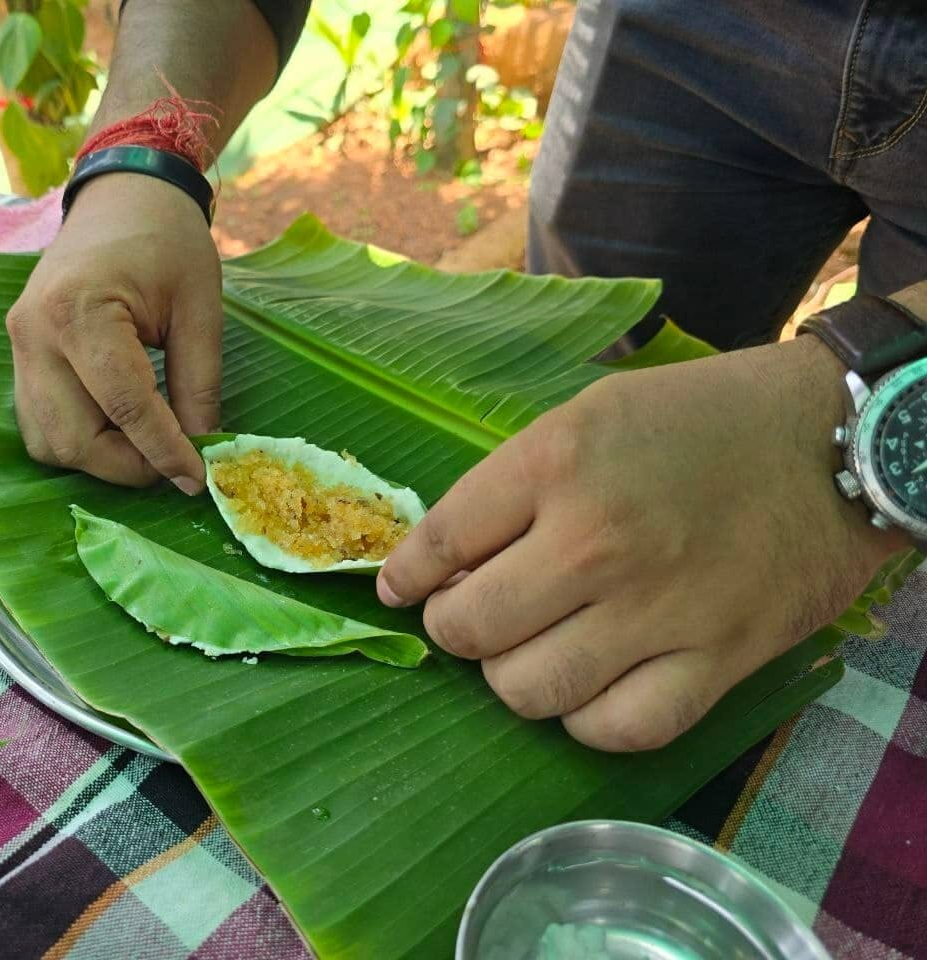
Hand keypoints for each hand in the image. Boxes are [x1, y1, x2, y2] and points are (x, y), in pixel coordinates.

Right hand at [6, 173, 222, 491]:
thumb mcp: (201, 308)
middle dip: (127, 466)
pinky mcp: (19, 355)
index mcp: (80, 311)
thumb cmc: (167, 240)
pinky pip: (39, 423)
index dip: (164, 451)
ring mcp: (18, 346)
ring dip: (99, 460)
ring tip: (148, 445)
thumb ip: (199, 384)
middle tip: (174, 463)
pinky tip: (119, 429)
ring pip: (47, 443)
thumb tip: (201, 450)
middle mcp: (34, 334)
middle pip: (72, 439)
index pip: (125, 407)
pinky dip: (78, 441)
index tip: (197, 478)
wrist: (122, 195)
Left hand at [378, 336, 906, 750]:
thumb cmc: (701, 418)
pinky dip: (584, 719)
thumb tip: (445, 559)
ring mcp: (658, 610)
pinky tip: (587, 688)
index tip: (398, 588)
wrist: (835, 439)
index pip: (441, 542)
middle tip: (470, 615)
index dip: (406, 574)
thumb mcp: (590, 415)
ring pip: (529, 691)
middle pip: (470, 629)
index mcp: (557, 463)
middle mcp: (596, 541)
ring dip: (510, 677)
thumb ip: (513, 483)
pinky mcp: (718, 660)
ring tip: (527, 649)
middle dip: (452, 628)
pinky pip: (617, 730)